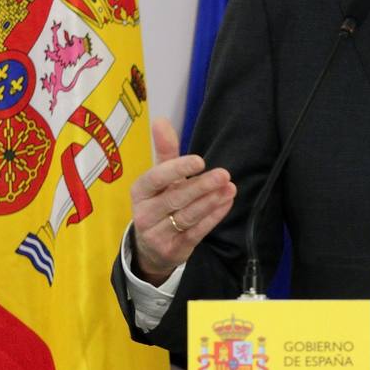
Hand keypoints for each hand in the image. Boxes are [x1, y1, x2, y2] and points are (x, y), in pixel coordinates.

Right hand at [129, 118, 235, 284]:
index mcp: (139, 192)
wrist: (151, 248)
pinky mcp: (174, 249)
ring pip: (188, 216)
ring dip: (211, 201)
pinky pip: (197, 231)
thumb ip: (165, 151)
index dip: (177, 169)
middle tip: (224, 174)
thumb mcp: (159, 179)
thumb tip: (160, 120)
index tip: (199, 160)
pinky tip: (226, 202)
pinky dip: (214, 216)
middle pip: (175, 198)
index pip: (155, 178)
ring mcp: (157, 234)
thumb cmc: (159, 203)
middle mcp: (144, 213)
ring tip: (230, 188)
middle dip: (201, 186)